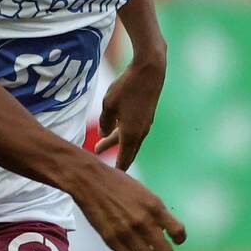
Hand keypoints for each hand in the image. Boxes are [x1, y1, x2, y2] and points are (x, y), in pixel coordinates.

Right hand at [71, 158, 186, 250]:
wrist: (91, 181)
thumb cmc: (118, 184)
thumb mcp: (144, 193)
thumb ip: (155, 211)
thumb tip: (164, 230)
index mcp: (155, 207)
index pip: (178, 232)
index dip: (179, 240)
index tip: (175, 242)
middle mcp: (145, 221)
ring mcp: (128, 232)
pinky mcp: (112, 240)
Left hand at [94, 55, 165, 170]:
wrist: (150, 71)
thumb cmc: (127, 87)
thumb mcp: (109, 105)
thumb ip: (105, 122)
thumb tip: (104, 133)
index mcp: (130, 134)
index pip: (124, 159)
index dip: (117, 170)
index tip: (111, 180)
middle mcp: (140, 132)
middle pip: (127, 151)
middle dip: (114, 157)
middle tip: (101, 164)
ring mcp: (145, 124)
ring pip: (130, 139)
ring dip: (116, 143)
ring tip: (101, 143)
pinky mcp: (147, 115)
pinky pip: (134, 130)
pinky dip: (123, 134)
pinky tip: (115, 128)